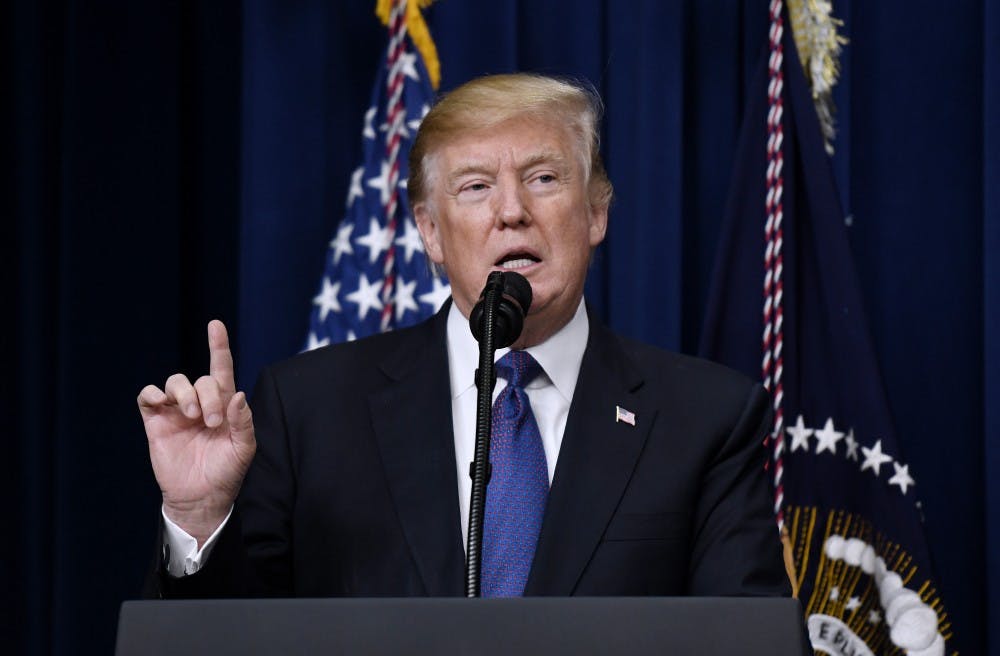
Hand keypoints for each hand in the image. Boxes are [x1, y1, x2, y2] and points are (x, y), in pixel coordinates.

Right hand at [138, 320, 255, 544]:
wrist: (201, 498)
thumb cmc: (226, 473)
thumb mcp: (244, 449)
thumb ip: (244, 422)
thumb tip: (237, 395)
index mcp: (224, 405)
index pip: (221, 369)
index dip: (218, 346)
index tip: (215, 325)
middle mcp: (200, 403)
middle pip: (202, 379)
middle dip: (208, 396)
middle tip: (213, 422)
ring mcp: (176, 412)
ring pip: (175, 381)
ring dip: (184, 393)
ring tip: (192, 416)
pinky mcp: (156, 422)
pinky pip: (148, 396)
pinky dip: (152, 393)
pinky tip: (161, 403)